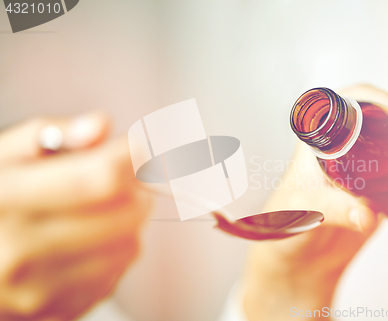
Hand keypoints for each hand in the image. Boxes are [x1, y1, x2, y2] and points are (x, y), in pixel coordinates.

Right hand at [0, 114, 152, 320]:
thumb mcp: (3, 158)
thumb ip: (51, 135)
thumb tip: (101, 125)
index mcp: (4, 200)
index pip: (96, 179)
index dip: (133, 158)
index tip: (143, 145)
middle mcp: (18, 252)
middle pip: (125, 213)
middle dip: (136, 187)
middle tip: (123, 177)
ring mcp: (40, 290)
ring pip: (130, 244)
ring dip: (129, 220)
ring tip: (102, 208)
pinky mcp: (60, 311)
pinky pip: (119, 272)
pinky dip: (116, 250)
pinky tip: (91, 240)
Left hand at [242, 84, 387, 320]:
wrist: (300, 256)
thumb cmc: (288, 226)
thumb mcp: (306, 212)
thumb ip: (332, 212)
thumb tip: (367, 215)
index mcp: (320, 139)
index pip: (349, 105)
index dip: (379, 99)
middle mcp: (346, 146)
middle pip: (385, 116)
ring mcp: (367, 164)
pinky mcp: (383, 185)